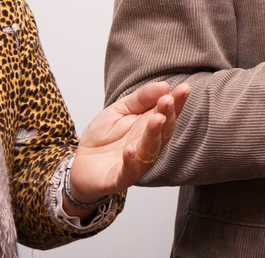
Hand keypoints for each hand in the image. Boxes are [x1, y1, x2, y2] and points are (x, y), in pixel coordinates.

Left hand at [68, 80, 189, 214]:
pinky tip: (130, 150)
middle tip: (168, 101)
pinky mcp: (121, 177)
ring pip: (151, 149)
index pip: (169, 112)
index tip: (184, 88)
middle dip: (168, 115)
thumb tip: (164, 85)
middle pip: (164, 130)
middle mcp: (149, 144)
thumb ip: (140, 98)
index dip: (178, 101)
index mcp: (151, 125)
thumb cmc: (103, 137)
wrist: (80, 164)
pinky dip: (131, 162)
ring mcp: (138, 162)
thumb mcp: (119, 110)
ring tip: (156, 120)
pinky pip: (129, 171)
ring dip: (154, 135)